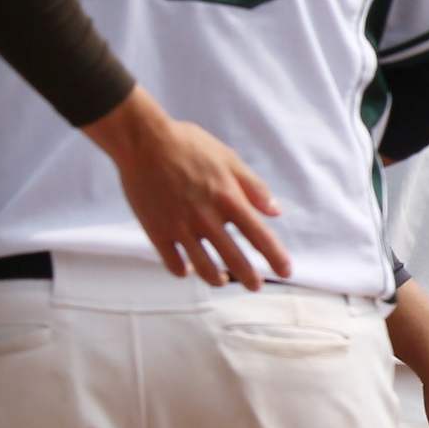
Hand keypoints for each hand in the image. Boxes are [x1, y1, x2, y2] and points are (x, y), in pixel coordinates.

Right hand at [84, 88, 289, 288]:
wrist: (143, 141)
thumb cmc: (189, 145)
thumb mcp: (229, 159)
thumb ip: (254, 187)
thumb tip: (276, 212)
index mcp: (228, 199)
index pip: (259, 236)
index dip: (275, 257)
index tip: (285, 271)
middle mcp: (206, 218)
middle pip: (234, 259)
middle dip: (249, 278)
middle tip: (255, 286)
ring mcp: (180, 227)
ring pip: (203, 268)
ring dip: (216, 279)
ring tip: (222, 280)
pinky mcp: (156, 231)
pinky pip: (173, 263)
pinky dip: (183, 271)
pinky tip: (188, 270)